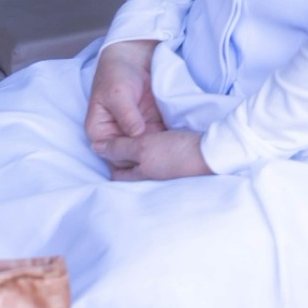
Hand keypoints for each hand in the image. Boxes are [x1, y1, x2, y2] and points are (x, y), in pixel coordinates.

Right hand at [85, 39, 165, 149]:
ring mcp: (136, 132)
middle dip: (148, 155)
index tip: (149, 153)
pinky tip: (180, 138)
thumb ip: (126, 115)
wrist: (134, 56)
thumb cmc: (117, 73)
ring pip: (147, 150)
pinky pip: (160, 138)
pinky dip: (169, 140)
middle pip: (131, 156)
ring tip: (175, 145)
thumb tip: (135, 135)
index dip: (130, 158)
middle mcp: (117, 136)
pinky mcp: (152, 125)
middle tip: (167, 150)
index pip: (113, 155)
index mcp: (100, 133)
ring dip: (160, 149)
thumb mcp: (118, 93)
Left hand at [96, 127, 210, 181]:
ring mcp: (168, 169)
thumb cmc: (175, 153)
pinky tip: (161, 136)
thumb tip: (95, 147)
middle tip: (122, 136)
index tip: (108, 142)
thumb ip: (119, 147)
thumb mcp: (142, 148)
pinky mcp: (181, 160)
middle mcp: (152, 175)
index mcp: (140, 174)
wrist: (212, 154)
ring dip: (143, 149)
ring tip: (140, 133)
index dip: (110, 158)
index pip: (118, 171)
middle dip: (125, 155)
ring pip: (148, 160)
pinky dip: (158, 146)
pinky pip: (163, 154)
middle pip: (132, 167)